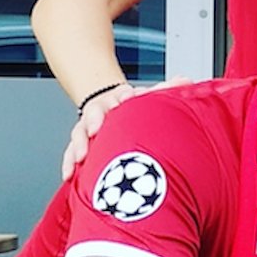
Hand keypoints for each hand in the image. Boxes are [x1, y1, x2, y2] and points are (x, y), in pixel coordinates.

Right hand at [61, 77, 191, 180]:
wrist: (111, 102)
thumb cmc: (135, 105)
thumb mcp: (150, 95)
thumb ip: (168, 89)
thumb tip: (187, 81)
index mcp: (121, 98)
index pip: (122, 95)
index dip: (123, 97)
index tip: (126, 100)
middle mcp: (102, 110)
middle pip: (95, 112)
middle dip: (94, 120)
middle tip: (95, 129)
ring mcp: (89, 126)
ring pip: (79, 133)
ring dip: (79, 145)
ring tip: (81, 157)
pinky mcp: (81, 143)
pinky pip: (72, 153)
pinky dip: (69, 163)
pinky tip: (69, 175)